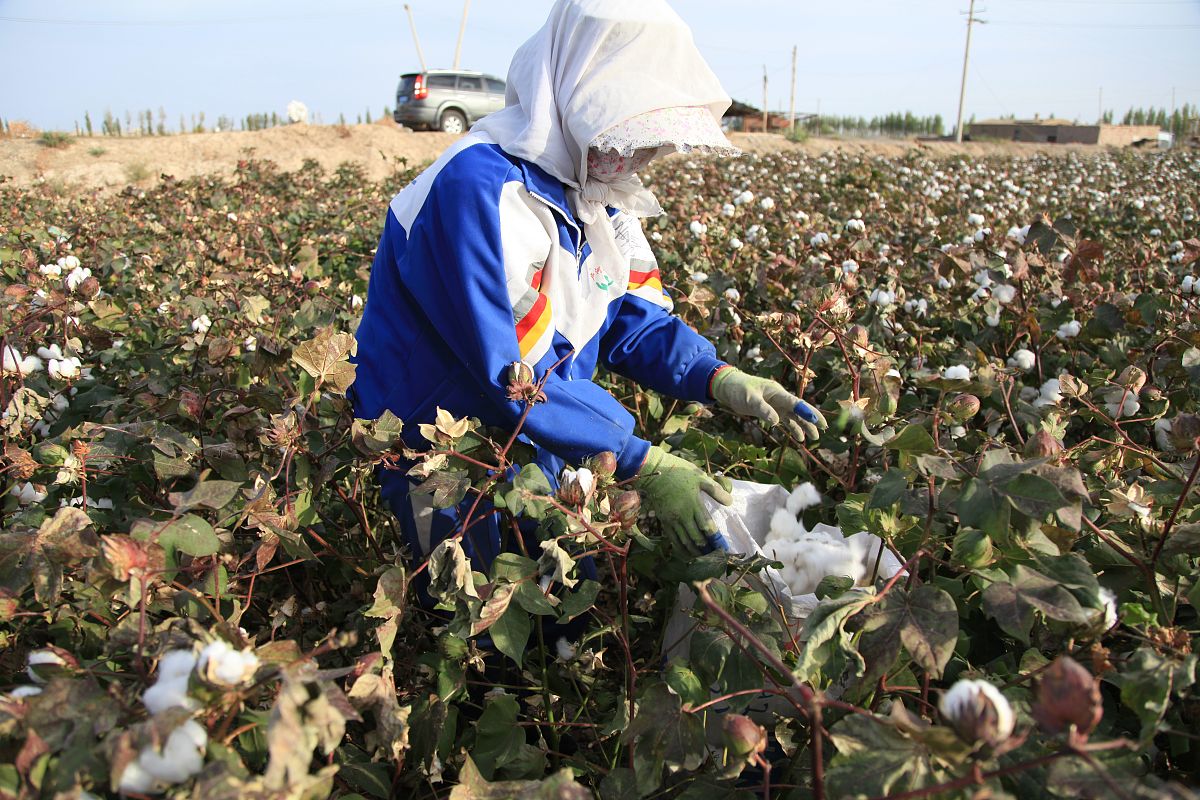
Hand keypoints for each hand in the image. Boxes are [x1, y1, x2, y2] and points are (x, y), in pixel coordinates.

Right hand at [634, 446, 732, 555]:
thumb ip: (716, 491)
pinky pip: (674, 540)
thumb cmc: (680, 473)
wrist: (655, 473)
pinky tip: (689, 555)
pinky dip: (682, 550)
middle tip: (716, 555)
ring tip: (704, 558)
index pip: (707, 526)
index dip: (716, 538)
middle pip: (697, 538)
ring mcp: (672, 520)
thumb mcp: (701, 477)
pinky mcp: (664, 522)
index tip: (723, 546)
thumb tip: (730, 502)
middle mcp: (683, 515)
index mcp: (694, 503)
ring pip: (685, 542)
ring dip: (695, 552)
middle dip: (707, 549)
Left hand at [711, 367, 827, 441]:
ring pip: (795, 416)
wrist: (729, 387)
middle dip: (812, 418)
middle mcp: (780, 398)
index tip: (816, 420)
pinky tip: (799, 437)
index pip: (794, 403)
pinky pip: (786, 420)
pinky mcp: (771, 410)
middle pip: (799, 409)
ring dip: (805, 425)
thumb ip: (762, 409)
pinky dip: (793, 427)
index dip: (806, 411)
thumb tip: (776, 422)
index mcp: (777, 393)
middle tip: (825, 428)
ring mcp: (777, 405)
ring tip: (815, 437)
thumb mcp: (749, 399)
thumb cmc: (738, 389)